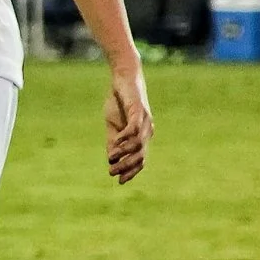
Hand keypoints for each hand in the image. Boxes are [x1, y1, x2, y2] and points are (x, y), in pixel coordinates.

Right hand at [103, 60, 150, 181]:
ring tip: (111, 158)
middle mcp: (147, 131)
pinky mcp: (139, 111)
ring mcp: (145, 121)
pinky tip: (115, 143)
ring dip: (124, 153)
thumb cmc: (118, 101)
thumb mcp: (113, 125)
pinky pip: (135, 128)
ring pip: (139, 144)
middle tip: (112, 172)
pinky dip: (126, 138)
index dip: (131, 171)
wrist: (123, 78)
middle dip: (127, 166)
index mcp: (142, 136)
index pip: (140, 159)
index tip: (118, 181)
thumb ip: (113, 141)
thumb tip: (112, 159)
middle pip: (141, 155)